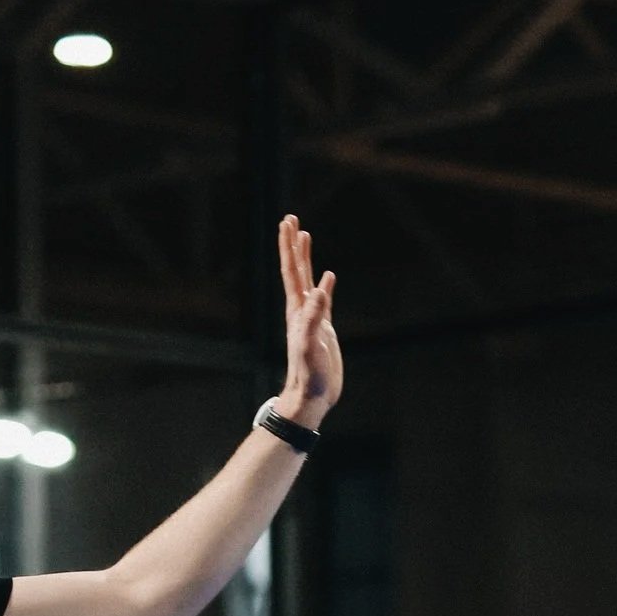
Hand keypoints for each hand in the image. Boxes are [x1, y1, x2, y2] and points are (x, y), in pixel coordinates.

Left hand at [276, 213, 340, 424]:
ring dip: (305, 258)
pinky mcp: (323, 329)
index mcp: (296, 310)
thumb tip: (319, 288)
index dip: (289, 247)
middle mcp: (300, 309)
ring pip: (307, 279)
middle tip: (291, 219)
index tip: (288, 223)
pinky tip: (328, 277)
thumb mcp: (310, 345)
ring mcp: (311, 318)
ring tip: (305, 236)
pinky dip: (325, 285)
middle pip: (295, 269)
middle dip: (293, 244)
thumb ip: (313, 318)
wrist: (311, 396)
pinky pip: (323, 300)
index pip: (291, 271)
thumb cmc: (308, 374)